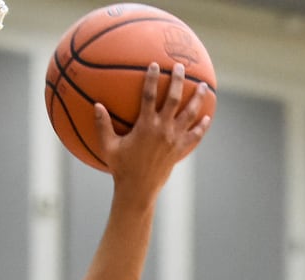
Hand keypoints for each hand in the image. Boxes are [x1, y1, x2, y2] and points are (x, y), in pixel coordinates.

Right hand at [96, 63, 210, 195]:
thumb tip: (96, 105)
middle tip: (182, 66)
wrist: (138, 189)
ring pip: (189, 114)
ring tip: (204, 86)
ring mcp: (174, 140)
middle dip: (178, 81)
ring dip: (197, 99)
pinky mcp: (180, 150)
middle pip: (174, 99)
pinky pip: (195, 136)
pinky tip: (207, 118)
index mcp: (145, 126)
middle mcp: (162, 130)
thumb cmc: (121, 168)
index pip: (149, 96)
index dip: (152, 79)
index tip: (155, 64)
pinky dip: (202, 126)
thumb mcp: (108, 146)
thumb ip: (102, 125)